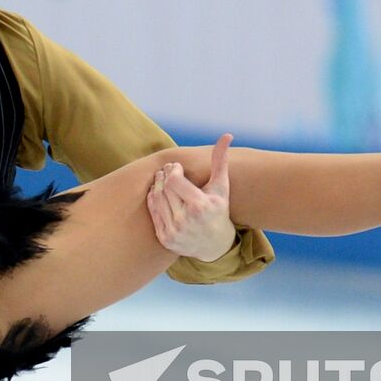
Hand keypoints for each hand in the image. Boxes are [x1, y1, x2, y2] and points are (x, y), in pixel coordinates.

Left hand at [146, 134, 237, 261]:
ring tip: (162, 180)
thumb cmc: (218, 210)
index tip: (177, 168)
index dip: (172, 171)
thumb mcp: (221, 186)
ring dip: (157, 186)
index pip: (173, 181)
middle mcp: (185, 221)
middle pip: (163, 189)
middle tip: (166, 171)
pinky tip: (159, 194)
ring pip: (156, 199)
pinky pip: (153, 213)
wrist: (215, 245)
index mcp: (199, 206)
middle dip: (164, 176)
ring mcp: (174, 232)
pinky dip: (153, 200)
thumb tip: (227, 135)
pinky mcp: (165, 239)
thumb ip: (220, 160)